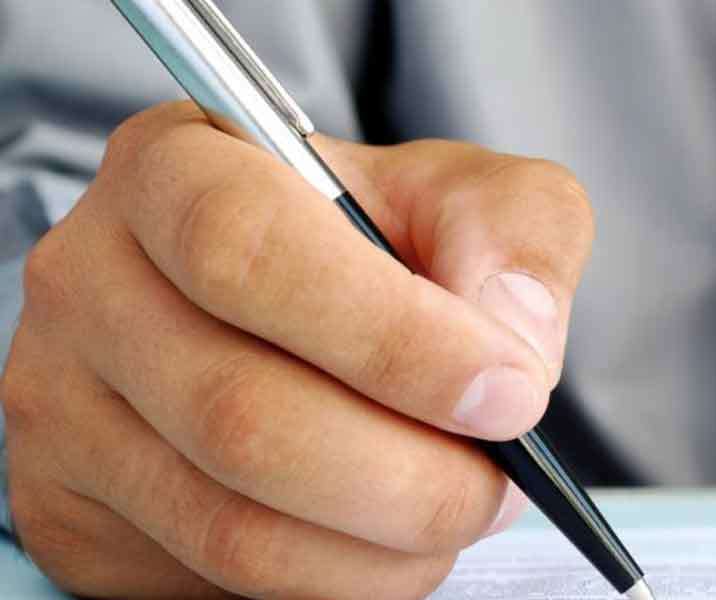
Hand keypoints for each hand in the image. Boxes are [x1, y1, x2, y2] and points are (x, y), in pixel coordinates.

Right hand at [0, 102, 592, 597]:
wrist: (291, 310)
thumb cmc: (375, 243)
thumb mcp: (464, 199)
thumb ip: (515, 233)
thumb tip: (510, 339)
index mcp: (177, 168)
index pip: (249, 252)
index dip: (393, 340)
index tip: (508, 395)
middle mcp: (93, 281)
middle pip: (242, 413)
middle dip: (410, 474)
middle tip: (500, 481)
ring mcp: (63, 405)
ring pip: (232, 521)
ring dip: (382, 545)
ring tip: (458, 509)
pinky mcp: (75, 509)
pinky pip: (215, 578)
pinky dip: (334, 579)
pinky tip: (384, 539)